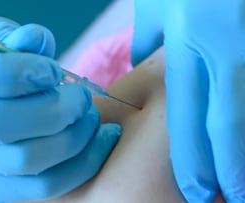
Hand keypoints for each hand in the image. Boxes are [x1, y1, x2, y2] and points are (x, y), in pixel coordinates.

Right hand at [0, 17, 120, 202]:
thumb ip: (10, 37)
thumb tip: (38, 42)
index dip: (24, 71)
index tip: (52, 71)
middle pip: (2, 124)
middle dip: (58, 110)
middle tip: (80, 98)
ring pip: (26, 162)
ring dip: (74, 140)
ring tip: (89, 119)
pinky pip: (38, 188)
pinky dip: (78, 167)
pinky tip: (95, 144)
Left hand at [131, 0, 244, 201]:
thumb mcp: (159, 4)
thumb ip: (151, 42)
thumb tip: (143, 69)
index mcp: (188, 41)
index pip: (189, 115)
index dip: (197, 159)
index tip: (200, 191)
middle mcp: (223, 47)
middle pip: (227, 123)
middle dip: (232, 170)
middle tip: (229, 199)